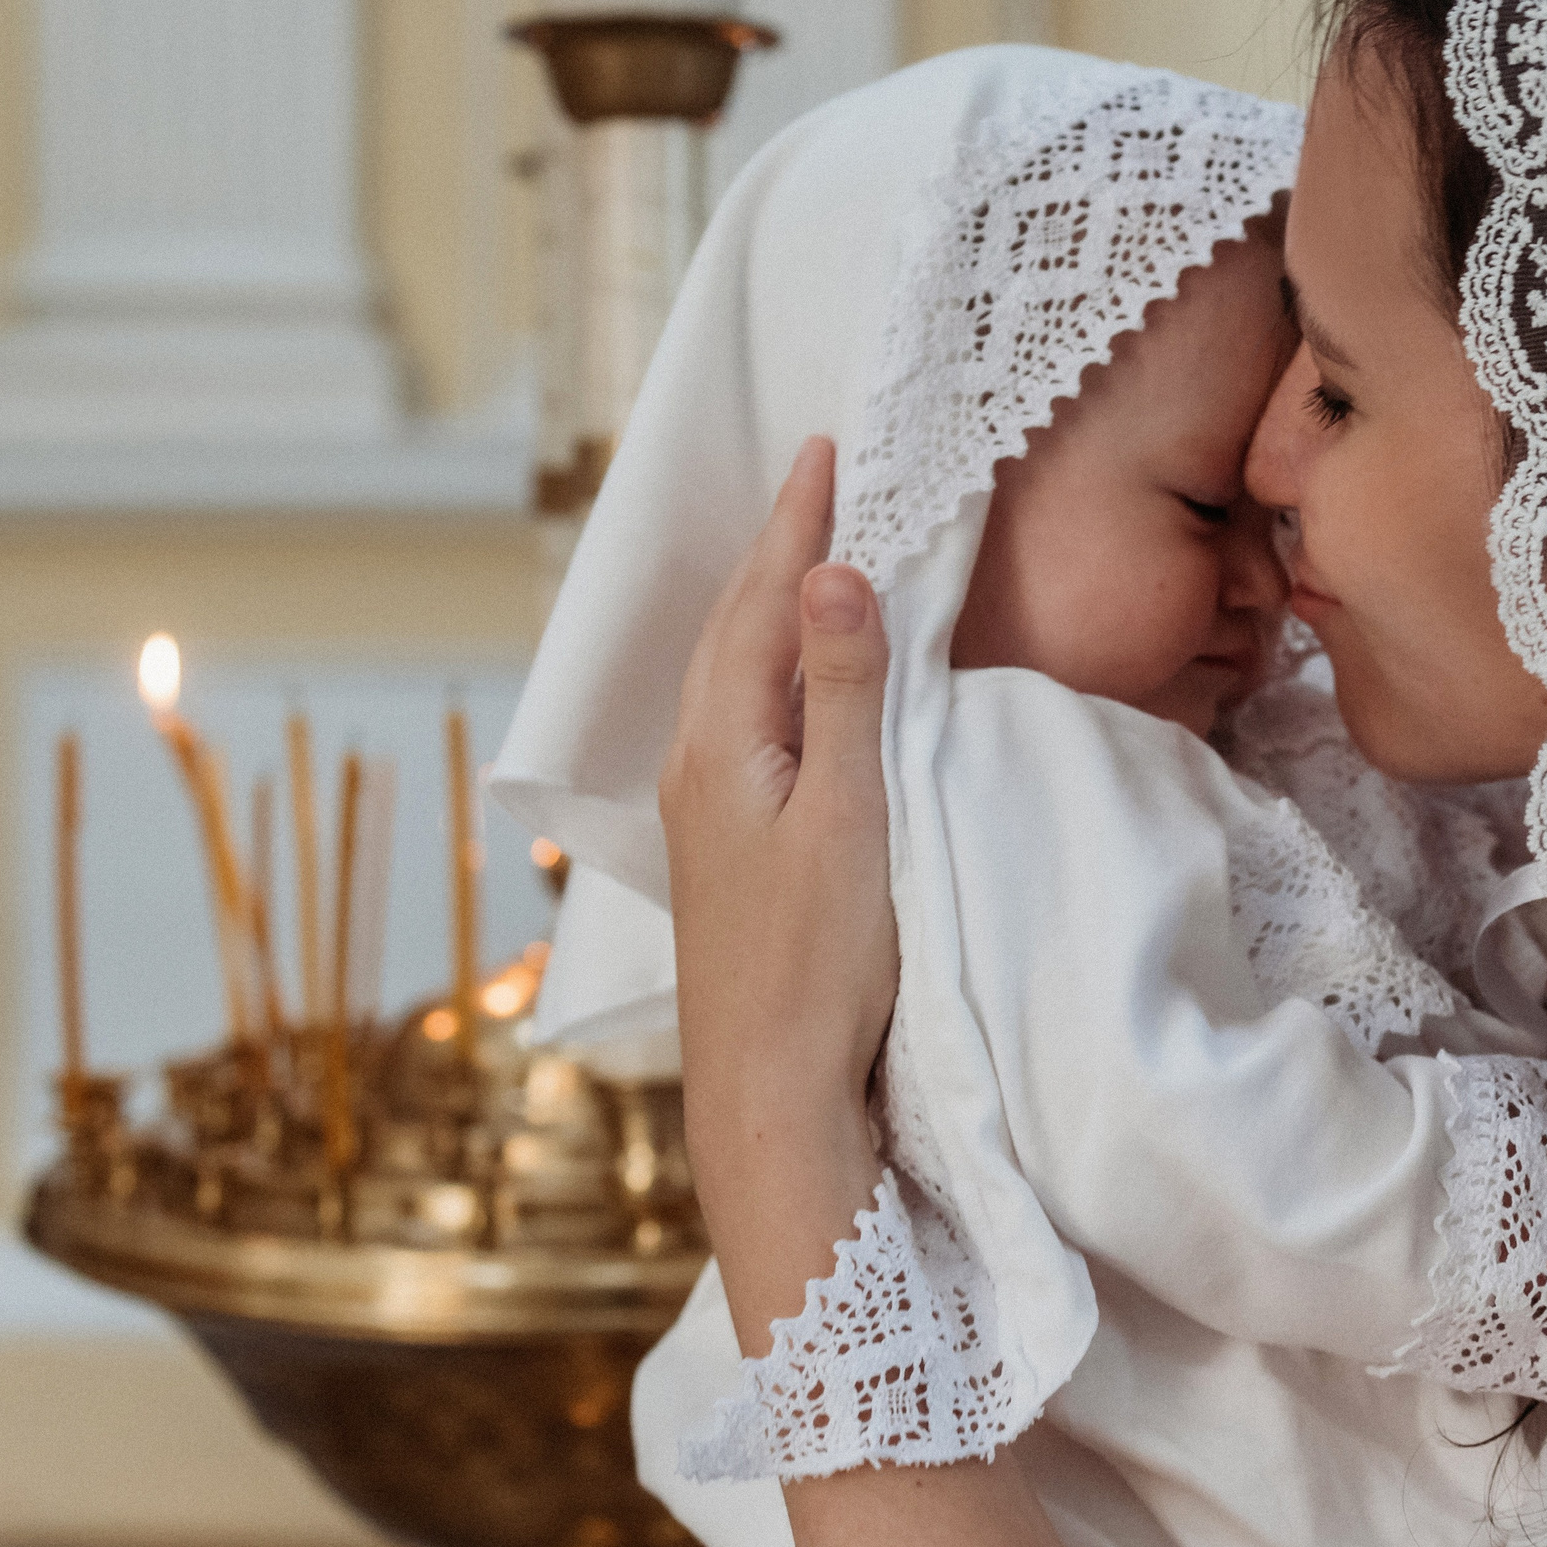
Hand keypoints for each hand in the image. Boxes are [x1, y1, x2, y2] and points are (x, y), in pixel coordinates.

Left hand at [661, 436, 894, 1348]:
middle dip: (777, 551)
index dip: (794, 524)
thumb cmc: (817, 966)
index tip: (824, 450)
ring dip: (772, 609)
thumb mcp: (850, 818)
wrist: (768, 1096)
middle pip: (735, 632)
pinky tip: (796, 687)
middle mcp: (697, 769)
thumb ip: (845, 694)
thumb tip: (832, 571)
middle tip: (818, 477)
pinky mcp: (726, 852)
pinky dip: (776, 672)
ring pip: (735, 678)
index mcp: (720, 747)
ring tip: (808, 557)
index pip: (760, 605)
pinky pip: (746, 723)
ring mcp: (705, 814)